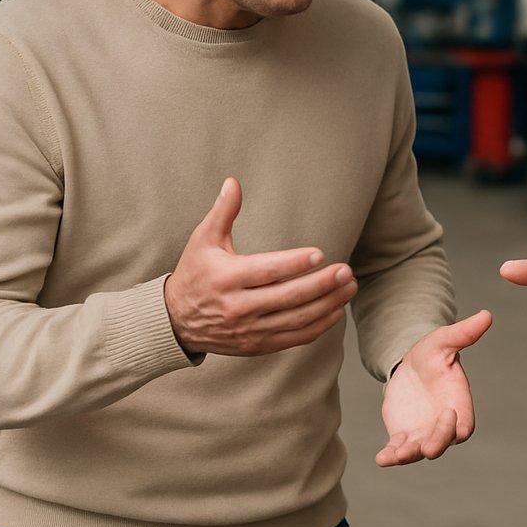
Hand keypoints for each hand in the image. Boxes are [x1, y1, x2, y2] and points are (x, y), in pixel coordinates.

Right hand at [164, 178, 356, 356]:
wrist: (176, 321)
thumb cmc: (195, 273)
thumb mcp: (203, 240)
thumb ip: (223, 212)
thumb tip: (234, 182)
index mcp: (226, 278)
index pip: (266, 271)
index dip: (293, 264)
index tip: (319, 254)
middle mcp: (238, 307)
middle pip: (287, 297)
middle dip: (320, 284)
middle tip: (346, 270)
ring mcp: (249, 330)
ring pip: (295, 319)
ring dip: (327, 304)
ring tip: (349, 286)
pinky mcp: (257, 345)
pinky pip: (294, 338)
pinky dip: (318, 326)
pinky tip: (336, 310)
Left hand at [376, 310, 492, 466]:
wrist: (409, 366)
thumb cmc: (432, 353)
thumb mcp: (444, 340)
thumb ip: (463, 333)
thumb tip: (486, 315)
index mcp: (457, 404)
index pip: (463, 424)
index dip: (457, 425)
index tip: (447, 413)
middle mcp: (442, 424)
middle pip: (443, 442)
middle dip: (435, 445)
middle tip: (425, 448)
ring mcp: (422, 433)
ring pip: (418, 451)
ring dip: (408, 455)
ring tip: (396, 456)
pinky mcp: (402, 436)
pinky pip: (397, 451)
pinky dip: (390, 456)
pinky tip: (381, 458)